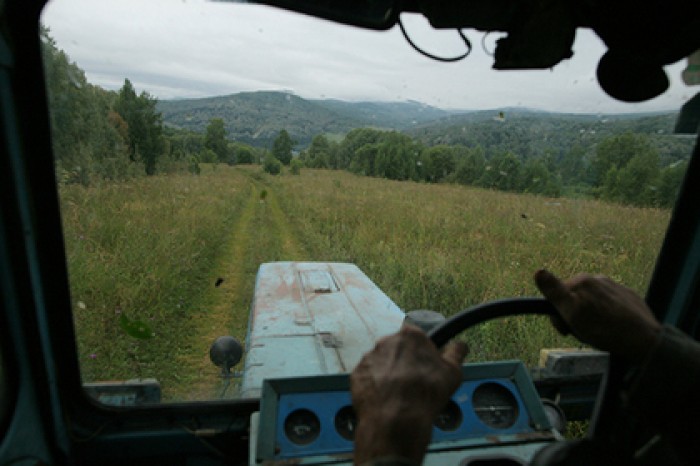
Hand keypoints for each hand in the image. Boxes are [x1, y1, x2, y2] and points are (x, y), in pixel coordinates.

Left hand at [351, 324, 466, 464]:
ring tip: (399, 394)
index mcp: (410, 336)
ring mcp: (369, 357)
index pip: (417, 338)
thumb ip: (456, 353)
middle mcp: (386, 341)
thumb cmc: (425, 393)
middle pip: (397, 349)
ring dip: (389, 374)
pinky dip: (375, 386)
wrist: (396, 417)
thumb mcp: (453, 372)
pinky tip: (385, 399)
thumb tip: (460, 346)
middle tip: (414, 383)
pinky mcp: (357, 374)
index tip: (427, 366)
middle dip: (405, 363)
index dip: (423, 353)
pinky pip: (368, 377)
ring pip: (382, 363)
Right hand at [534, 269, 661, 363]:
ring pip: (593, 302)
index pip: (559, 295)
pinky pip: (610, 305)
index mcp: (583, 280)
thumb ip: (555, 292)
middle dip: (575, 314)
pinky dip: (608, 315)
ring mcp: (616, 287)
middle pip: (577, 297)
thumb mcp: (572, 314)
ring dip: (592, 315)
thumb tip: (538, 272)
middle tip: (583, 332)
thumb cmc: (604, 330)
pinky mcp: (629, 297)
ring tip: (600, 332)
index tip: (566, 329)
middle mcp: (599, 278)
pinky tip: (612, 327)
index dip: (559, 314)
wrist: (643, 340)